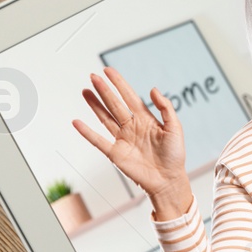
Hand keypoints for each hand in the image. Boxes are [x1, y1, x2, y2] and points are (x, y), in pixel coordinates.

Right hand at [72, 67, 192, 218]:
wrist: (169, 180)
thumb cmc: (175, 155)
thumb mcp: (175, 128)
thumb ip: (166, 108)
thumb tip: (152, 89)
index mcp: (145, 119)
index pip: (129, 96)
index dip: (119, 83)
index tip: (108, 71)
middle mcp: (132, 126)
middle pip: (114, 104)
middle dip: (104, 90)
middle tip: (93, 76)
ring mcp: (122, 139)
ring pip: (105, 118)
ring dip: (95, 105)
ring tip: (85, 91)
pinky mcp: (116, 153)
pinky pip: (98, 140)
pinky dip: (87, 132)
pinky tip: (77, 122)